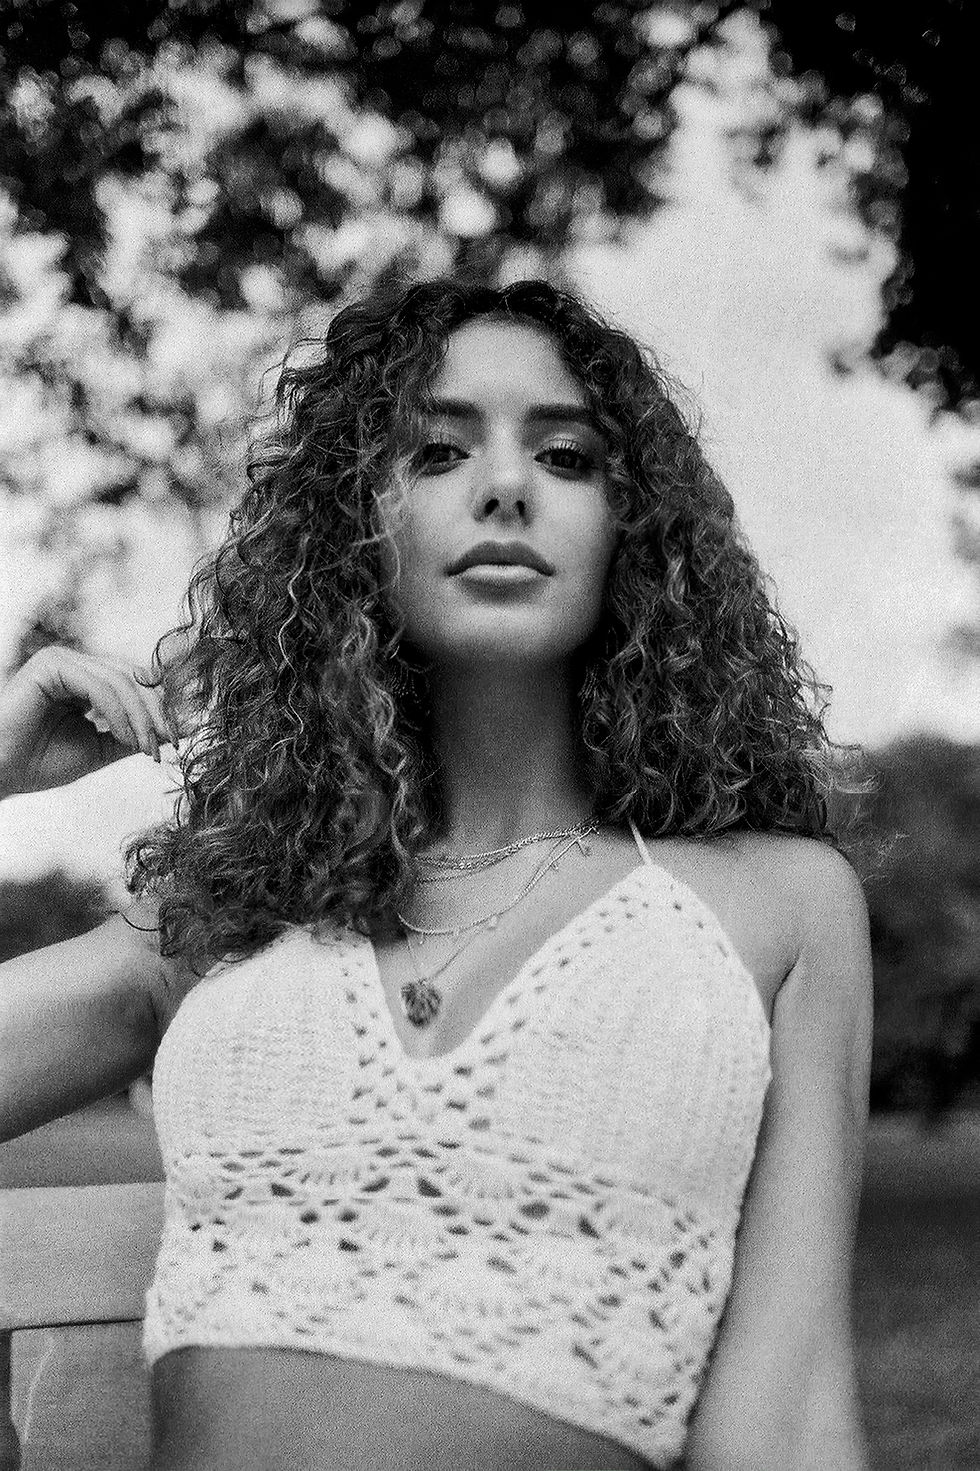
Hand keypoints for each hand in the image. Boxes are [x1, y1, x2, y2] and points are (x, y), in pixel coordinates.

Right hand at [0, 646, 173, 797]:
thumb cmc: (39, 762)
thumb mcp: (100, 748)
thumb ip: (134, 736)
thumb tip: (178, 730)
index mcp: (86, 680)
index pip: (137, 683)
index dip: (160, 709)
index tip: (175, 739)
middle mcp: (76, 665)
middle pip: (135, 678)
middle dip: (157, 713)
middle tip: (169, 744)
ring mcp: (63, 660)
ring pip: (122, 681)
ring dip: (141, 718)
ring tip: (147, 748)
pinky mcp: (52, 664)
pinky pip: (100, 685)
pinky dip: (119, 712)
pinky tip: (126, 737)